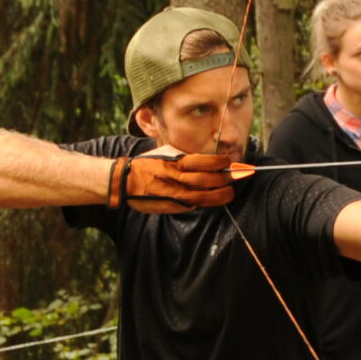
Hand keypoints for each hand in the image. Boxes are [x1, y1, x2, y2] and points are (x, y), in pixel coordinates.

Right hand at [110, 150, 242, 210]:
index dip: (219, 162)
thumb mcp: (165, 153)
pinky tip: (214, 200)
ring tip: (229, 192)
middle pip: (207, 180)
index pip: (203, 161)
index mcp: (175, 162)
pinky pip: (193, 206)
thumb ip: (184, 156)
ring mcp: (174, 195)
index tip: (227, 161)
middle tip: (234, 176)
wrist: (126, 181)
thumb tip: (206, 159)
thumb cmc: (148, 164)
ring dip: (220, 195)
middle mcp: (176, 178)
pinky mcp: (172, 207)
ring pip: (203, 197)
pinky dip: (205, 203)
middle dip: (224, 178)